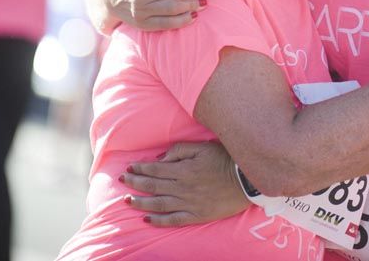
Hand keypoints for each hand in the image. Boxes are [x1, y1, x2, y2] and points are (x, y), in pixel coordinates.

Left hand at [120, 141, 248, 226]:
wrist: (246, 180)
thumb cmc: (224, 159)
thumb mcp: (201, 147)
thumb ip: (179, 150)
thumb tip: (160, 158)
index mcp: (183, 169)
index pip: (155, 169)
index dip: (140, 168)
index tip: (129, 167)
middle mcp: (182, 187)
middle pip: (153, 185)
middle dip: (135, 182)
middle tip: (122, 181)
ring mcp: (189, 203)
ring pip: (158, 204)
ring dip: (141, 202)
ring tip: (127, 201)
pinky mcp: (196, 215)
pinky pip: (173, 220)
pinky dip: (158, 221)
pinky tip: (147, 219)